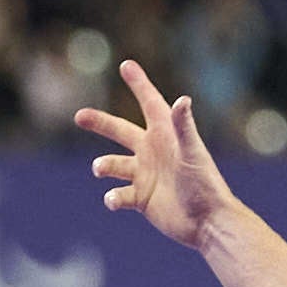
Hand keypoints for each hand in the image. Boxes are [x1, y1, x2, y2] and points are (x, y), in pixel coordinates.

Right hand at [76, 59, 235, 251]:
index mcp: (165, 135)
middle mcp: (152, 151)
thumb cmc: (205, 184)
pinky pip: (120, 194)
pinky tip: (113, 199)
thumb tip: (182, 99)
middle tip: (79, 116)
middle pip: (120, 130)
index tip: (126, 65)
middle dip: (99, 123)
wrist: (208, 222)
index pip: (149, 103)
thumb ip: (184, 127)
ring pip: (114, 164)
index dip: (139, 84)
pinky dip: (113, 197)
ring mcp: (145, 175)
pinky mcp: (142, 198)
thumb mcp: (193, 153)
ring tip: (99, 169)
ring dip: (104, 165)